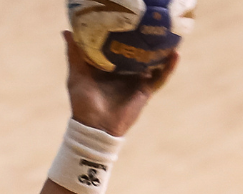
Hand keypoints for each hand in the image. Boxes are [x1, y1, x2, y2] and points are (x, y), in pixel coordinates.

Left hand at [63, 30, 178, 136]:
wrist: (95, 127)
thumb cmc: (83, 102)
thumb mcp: (77, 75)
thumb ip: (74, 54)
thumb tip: (67, 31)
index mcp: (108, 66)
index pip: (118, 45)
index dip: (124, 32)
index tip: (129, 16)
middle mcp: (124, 71)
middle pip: (139, 51)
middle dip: (147, 37)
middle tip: (154, 19)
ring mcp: (136, 80)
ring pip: (153, 61)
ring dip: (162, 49)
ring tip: (171, 31)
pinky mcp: (145, 90)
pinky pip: (161, 77)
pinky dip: (169, 66)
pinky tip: (175, 53)